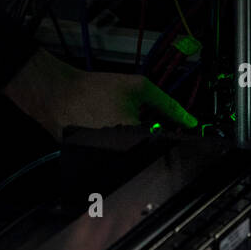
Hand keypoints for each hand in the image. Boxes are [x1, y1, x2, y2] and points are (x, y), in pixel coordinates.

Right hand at [2, 48, 196, 141]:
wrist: (61, 95)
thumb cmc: (96, 90)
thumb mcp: (139, 87)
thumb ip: (167, 104)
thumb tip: (189, 120)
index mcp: (137, 136)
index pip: (167, 142)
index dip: (172, 132)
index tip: (173, 126)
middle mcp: (124, 153)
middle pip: (150, 147)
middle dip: (152, 133)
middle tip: (138, 115)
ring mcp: (109, 159)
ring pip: (135, 152)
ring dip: (136, 139)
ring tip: (118, 119)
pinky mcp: (96, 162)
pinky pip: (117, 154)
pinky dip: (118, 142)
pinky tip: (107, 126)